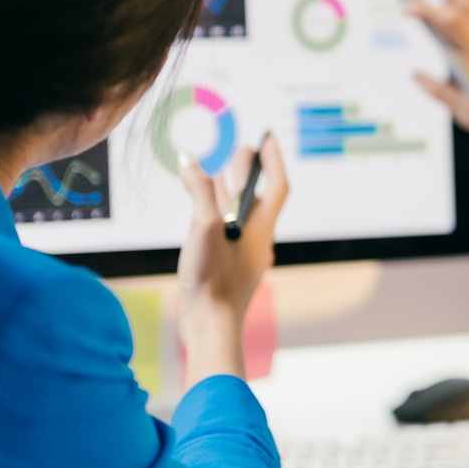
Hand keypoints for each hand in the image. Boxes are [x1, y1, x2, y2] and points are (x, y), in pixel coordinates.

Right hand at [176, 133, 288, 382]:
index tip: (268, 138)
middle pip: (257, 198)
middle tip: (242, 149)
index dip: (273, 160)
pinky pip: (227, 231)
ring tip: (220, 171)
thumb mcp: (204, 227)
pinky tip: (204, 213)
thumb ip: (200, 192)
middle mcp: (257, 240)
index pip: (277, 185)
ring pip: (240, 215)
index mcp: (261, 228)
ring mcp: (243, 255)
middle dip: (249, 172)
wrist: (210, 328)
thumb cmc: (213, 281)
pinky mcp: (228, 268)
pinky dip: (217, 213)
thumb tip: (191, 161)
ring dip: (231, 191)